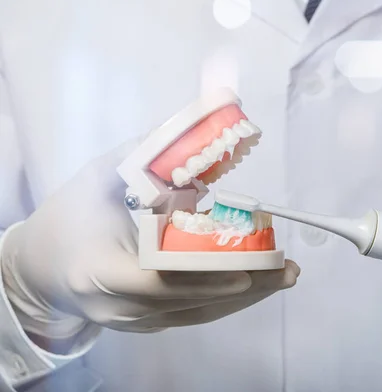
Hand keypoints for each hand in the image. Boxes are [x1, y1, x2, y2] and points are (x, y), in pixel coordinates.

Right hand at [1, 139, 299, 351]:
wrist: (45, 265)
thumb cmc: (71, 216)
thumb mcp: (102, 175)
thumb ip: (153, 149)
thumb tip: (210, 108)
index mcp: (98, 269)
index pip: (155, 281)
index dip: (201, 278)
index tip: (244, 272)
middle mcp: (118, 307)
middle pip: (189, 302)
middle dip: (243, 286)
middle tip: (285, 269)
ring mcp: (135, 322)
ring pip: (198, 313)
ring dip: (246, 296)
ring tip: (284, 275)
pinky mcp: (149, 324)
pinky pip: (194, 315)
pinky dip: (228, 299)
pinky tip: (258, 284)